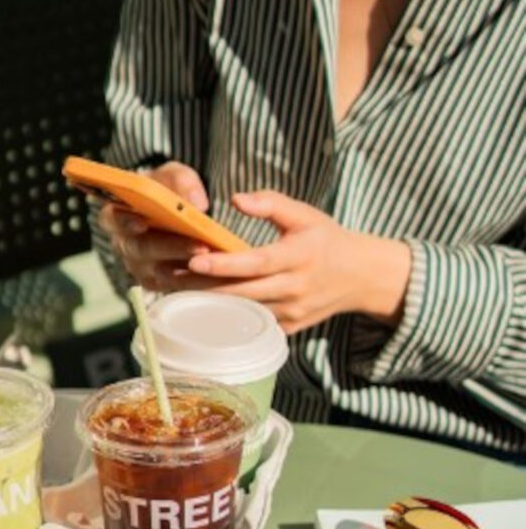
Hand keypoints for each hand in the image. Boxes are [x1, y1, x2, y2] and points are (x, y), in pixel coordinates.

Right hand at [97, 161, 211, 290]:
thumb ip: (182, 182)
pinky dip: (197, 281)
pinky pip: (175, 286)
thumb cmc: (165, 190)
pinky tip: (216, 273)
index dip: (125, 222)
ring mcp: (139, 267)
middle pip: (142, 250)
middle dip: (172, 248)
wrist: (171, 212)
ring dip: (188, 269)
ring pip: (161, 273)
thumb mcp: (171, 176)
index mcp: (116, 215)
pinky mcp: (156, 282)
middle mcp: (124, 245)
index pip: (113, 219)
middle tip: (199, 246)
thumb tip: (198, 204)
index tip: (142, 223)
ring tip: (214, 260)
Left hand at [183, 191, 410, 333]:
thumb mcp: (305, 214)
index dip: (225, 264)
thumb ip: (271, 203)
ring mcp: (290, 313)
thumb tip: (235, 199)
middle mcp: (294, 289)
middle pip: (241, 292)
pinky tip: (198, 306)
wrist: (360, 277)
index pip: (256, 263)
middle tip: (168, 275)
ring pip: (242, 310)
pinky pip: (251, 323)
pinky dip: (225, 315)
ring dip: (207, 302)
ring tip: (174, 288)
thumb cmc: (326, 240)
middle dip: (202, 286)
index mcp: (299, 257)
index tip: (196, 259)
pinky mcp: (287, 329)